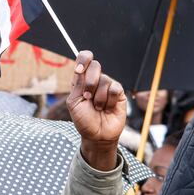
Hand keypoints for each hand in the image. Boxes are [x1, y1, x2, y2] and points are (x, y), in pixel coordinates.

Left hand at [67, 51, 126, 170]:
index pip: (84, 58)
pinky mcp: (119, 94)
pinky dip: (109, 100)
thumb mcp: (74, 102)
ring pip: (105, 79)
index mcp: (82, 79)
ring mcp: (108, 86)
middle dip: (90, 82)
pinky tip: (108, 108)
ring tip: (98, 108)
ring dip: (99, 97)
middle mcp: (95, 80)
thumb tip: (82, 68)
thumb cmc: (84, 120)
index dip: (83, 59)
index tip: (79, 70)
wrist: (97, 136)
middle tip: (87, 97)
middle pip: (96, 65)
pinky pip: (115, 88)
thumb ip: (77, 84)